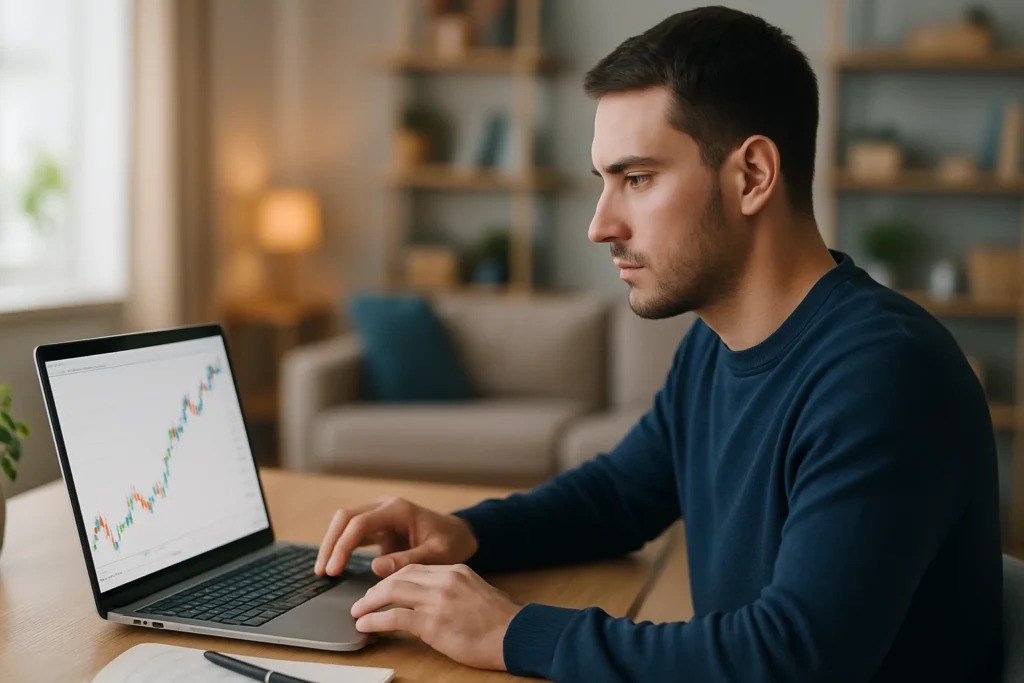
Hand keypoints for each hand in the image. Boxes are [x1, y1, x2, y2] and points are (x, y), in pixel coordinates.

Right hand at [314, 497, 478, 578]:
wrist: (460, 535)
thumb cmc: (451, 543)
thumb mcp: (437, 555)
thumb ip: (409, 560)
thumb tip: (376, 567)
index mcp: (398, 510)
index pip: (359, 523)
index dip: (343, 546)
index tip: (334, 568)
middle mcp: (385, 508)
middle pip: (345, 518)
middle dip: (331, 543)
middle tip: (322, 571)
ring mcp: (380, 516)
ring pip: (345, 524)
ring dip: (332, 545)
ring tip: (323, 571)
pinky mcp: (378, 527)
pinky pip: (353, 533)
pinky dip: (342, 547)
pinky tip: (335, 566)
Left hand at [350, 563, 521, 670]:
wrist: (517, 634)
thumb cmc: (501, 622)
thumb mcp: (476, 594)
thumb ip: (453, 591)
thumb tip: (431, 602)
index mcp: (455, 571)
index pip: (415, 568)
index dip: (394, 578)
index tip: (383, 588)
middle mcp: (444, 580)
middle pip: (399, 576)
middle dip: (377, 589)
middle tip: (364, 601)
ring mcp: (437, 600)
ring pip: (392, 592)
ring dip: (369, 603)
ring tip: (358, 612)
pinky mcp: (432, 623)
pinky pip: (394, 617)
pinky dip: (375, 620)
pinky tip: (366, 625)